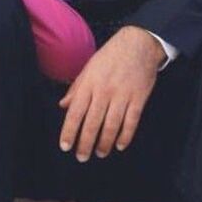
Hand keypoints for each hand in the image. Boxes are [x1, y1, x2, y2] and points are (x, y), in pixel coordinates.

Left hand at [58, 26, 165, 161]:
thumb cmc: (110, 56)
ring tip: (100, 154)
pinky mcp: (139, 98)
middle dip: (85, 143)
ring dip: (105, 143)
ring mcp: (122, 95)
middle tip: (81, 157)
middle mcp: (104, 91)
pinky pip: (131, 121)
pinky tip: (120, 145)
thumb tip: (63, 105)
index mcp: (89, 84)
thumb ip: (76, 88)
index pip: (75, 113)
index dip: (69, 131)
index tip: (65, 146)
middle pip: (92, 123)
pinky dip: (126, 135)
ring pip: (111, 125)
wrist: (138, 44)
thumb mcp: (88, 68)